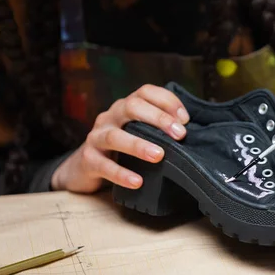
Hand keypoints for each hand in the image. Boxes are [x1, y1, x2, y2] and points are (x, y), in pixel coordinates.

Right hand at [51, 84, 189, 192]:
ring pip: (115, 136)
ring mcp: (96, 137)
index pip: (145, 92)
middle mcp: (110, 116)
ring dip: (138, 145)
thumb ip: (159, 130)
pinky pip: (103, 165)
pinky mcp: (88, 159)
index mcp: (125, 107)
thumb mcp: (139, 134)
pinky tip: (137, 181)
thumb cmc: (121, 149)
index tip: (185, 119)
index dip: (167, 101)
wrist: (84, 167)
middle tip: (179, 135)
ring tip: (159, 156)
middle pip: (131, 106)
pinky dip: (121, 174)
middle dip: (158, 119)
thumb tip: (190, 132)